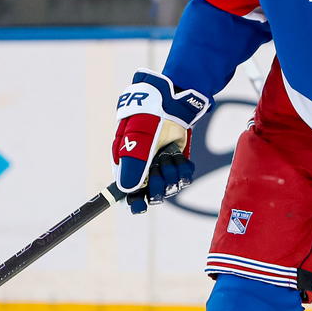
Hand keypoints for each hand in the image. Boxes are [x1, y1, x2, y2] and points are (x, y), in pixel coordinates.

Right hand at [112, 69, 210, 212]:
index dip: (134, 203)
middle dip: (158, 184)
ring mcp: (162, 168)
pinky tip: (179, 156)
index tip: (140, 207)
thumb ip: (131, 166)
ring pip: (170, 187)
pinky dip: (184, 169)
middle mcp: (145, 171)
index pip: (129, 194)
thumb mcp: (135, 141)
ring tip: (168, 154)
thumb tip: (128, 191)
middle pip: (153, 195)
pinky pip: (184, 178)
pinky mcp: (178, 163)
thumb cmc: (146, 119)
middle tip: (159, 167)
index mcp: (128, 167)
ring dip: (171, 172)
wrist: (170, 103)